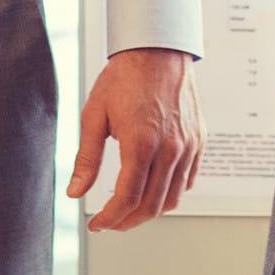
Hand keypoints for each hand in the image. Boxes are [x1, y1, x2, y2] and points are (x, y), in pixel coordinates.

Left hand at [65, 47, 201, 231]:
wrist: (157, 50)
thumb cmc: (124, 77)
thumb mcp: (94, 115)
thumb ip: (87, 159)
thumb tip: (75, 192)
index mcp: (141, 142)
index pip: (127, 199)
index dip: (110, 219)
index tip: (97, 224)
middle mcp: (170, 148)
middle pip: (152, 205)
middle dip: (128, 221)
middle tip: (111, 223)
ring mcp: (188, 145)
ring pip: (173, 198)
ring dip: (150, 211)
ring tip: (130, 209)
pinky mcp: (199, 140)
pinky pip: (188, 180)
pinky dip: (171, 193)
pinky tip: (154, 189)